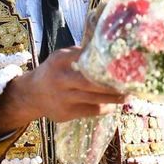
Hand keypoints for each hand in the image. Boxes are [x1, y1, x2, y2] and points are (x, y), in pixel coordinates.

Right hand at [0, 47, 125, 132]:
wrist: (31, 95)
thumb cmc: (53, 73)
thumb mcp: (60, 58)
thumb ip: (79, 54)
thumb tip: (108, 49)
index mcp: (59, 60)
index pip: (83, 56)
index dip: (103, 60)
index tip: (121, 61)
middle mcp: (60, 79)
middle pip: (91, 82)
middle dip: (113, 84)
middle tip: (131, 83)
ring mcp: (63, 98)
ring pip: (94, 99)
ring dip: (114, 98)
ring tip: (128, 96)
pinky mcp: (66, 113)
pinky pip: (91, 111)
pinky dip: (104, 108)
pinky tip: (113, 105)